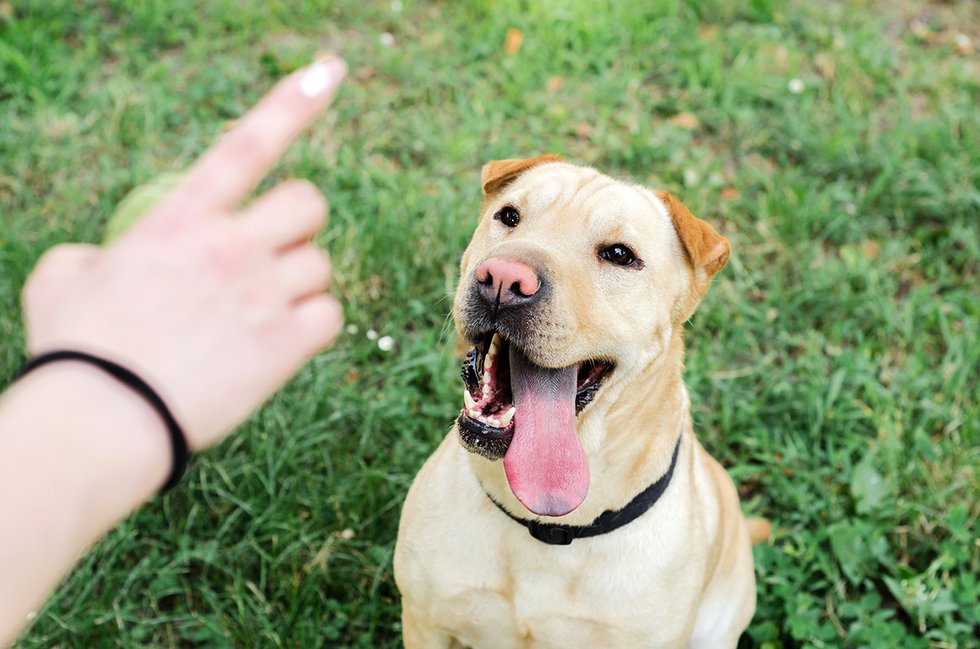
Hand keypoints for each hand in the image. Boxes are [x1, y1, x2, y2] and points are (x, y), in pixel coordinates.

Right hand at [20, 57, 346, 449]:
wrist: (105, 418)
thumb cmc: (77, 349)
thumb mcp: (64, 278)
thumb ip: (94, 253)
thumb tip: (100, 259)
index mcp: (181, 218)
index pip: (247, 144)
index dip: (294, 102)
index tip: (329, 69)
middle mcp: (231, 245)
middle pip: (308, 204)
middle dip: (298, 222)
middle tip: (272, 251)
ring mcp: (263, 294)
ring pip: (320, 264)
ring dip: (300, 282)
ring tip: (262, 312)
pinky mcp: (286, 344)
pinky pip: (330, 315)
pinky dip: (314, 325)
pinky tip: (280, 342)